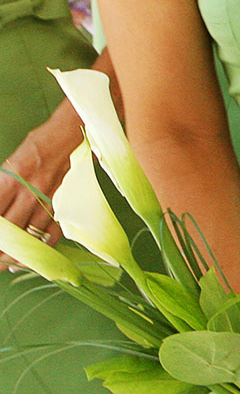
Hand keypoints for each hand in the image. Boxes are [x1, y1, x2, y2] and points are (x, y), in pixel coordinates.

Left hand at [0, 104, 82, 255]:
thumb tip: (0, 204)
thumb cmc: (43, 142)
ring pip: (31, 233)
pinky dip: (44, 244)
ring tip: (8, 263)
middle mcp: (28, 190)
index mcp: (10, 178)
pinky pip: (54, 229)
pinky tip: (35, 254)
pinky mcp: (67, 200)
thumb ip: (4, 184)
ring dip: (19, 252)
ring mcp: (49, 197)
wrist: (77, 130)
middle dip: (0, 249)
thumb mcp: (14, 161)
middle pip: (9, 229)